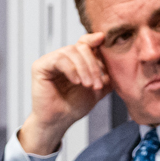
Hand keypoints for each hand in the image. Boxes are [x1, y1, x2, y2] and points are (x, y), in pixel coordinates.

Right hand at [20, 33, 109, 155]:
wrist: (59, 121)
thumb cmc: (74, 106)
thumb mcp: (96, 89)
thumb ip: (106, 76)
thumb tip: (119, 63)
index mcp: (74, 60)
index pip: (84, 42)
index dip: (93, 39)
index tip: (103, 39)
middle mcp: (62, 57)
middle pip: (81, 47)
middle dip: (93, 65)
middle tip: (98, 84)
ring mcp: (50, 60)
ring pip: (71, 52)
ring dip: (84, 69)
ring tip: (88, 85)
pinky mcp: (40, 66)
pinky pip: (59, 59)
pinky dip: (71, 70)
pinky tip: (77, 82)